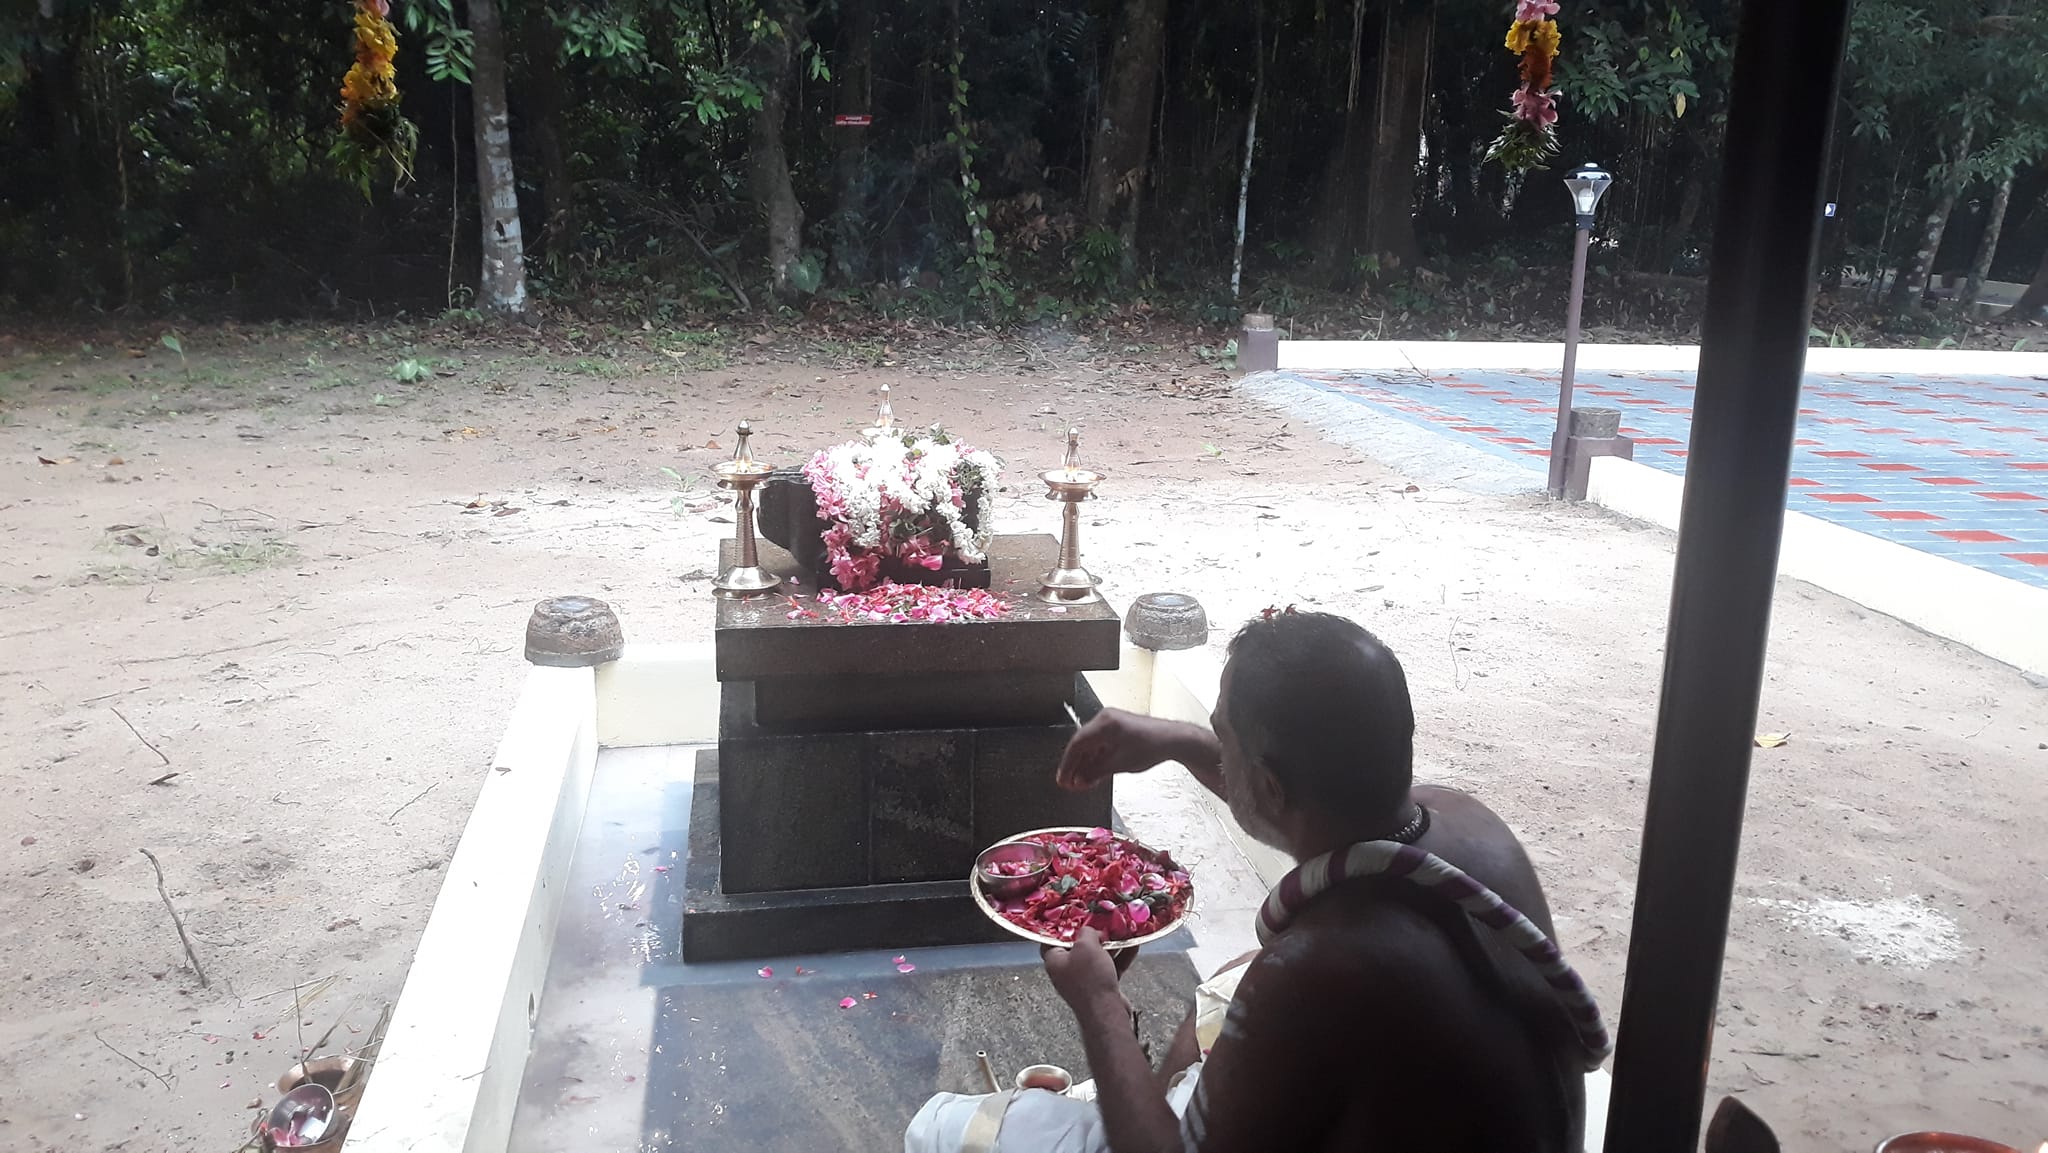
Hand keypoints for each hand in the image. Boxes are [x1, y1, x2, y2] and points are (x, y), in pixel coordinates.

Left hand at [1042, 927, 1124, 1011]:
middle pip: (1078, 948)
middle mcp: (1066, 971)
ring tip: (1121, 932)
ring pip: (1096, 957)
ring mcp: (1083, 981)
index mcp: (1055, 961)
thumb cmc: (1090, 979)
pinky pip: (1109, 968)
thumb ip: (1086, 932)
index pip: (1052, 940)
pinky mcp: (1100, 987)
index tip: (1076, 918)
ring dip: (1110, 945)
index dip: (1063, 928)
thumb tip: (1089, 930)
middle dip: (1093, 936)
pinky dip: (1119, 957)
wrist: (1106, 1011)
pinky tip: (1132, 946)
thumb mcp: (1086, 945)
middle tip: (1103, 925)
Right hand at [1053, 708, 1184, 790]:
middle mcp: (1105, 719)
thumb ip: (1095, 772)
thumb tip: (1079, 781)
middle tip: (1069, 783)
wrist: (1173, 739)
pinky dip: (1095, 759)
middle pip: (1082, 744)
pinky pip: (1100, 744)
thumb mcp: (1119, 764)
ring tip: (1081, 782)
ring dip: (1085, 764)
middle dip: (1075, 766)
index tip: (1063, 779)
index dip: (1067, 764)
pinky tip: (1093, 773)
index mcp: (1104, 723)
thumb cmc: (1152, 746)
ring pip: (1090, 745)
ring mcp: (1112, 723)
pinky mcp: (1118, 728)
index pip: (1077, 744)